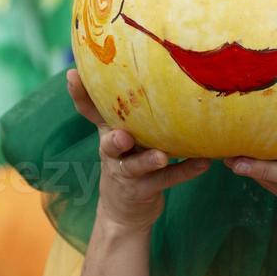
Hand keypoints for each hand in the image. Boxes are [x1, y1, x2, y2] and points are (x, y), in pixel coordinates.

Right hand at [67, 69, 209, 232]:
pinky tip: (203, 163)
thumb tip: (157, 64)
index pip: (89, 112)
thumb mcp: (123, 134)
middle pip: (108, 144)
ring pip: (135, 167)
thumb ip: (131, 109)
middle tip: (122, 135)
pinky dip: (185, 171)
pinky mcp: (144, 191)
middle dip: (114, 140)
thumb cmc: (130, 159)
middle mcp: (113, 153)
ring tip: (162, 156)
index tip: (72, 74)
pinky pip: (166, 180)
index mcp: (107, 133)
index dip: (79, 95)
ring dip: (148, 160)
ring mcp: (127, 175)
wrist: (124, 212)